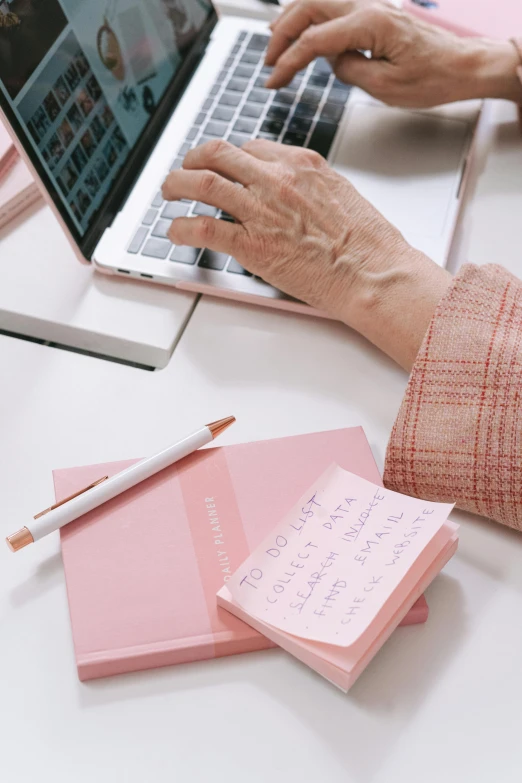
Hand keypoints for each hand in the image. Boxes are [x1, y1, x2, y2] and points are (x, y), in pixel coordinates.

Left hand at [162, 139, 450, 369]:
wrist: (373, 272)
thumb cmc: (367, 243)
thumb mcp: (341, 195)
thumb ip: (309, 187)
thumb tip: (292, 192)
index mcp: (302, 164)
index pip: (252, 147)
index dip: (230, 157)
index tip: (222, 165)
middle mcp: (278, 179)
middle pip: (220, 154)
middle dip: (194, 159)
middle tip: (185, 169)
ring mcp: (262, 210)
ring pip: (203, 183)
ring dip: (177, 184)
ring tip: (168, 192)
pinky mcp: (252, 244)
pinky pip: (204, 226)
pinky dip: (182, 227)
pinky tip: (176, 231)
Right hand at [265, 0, 521, 107]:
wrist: (462, 65)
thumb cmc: (433, 77)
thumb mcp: (386, 87)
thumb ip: (350, 70)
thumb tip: (331, 62)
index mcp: (371, 24)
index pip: (315, 40)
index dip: (289, 61)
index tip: (273, 80)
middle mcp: (369, 7)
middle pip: (309, 6)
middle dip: (282, 33)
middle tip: (268, 61)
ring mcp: (371, 6)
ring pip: (318, 0)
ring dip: (292, 19)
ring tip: (275, 43)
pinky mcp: (374, 13)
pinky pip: (333, 6)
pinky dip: (311, 17)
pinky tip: (303, 30)